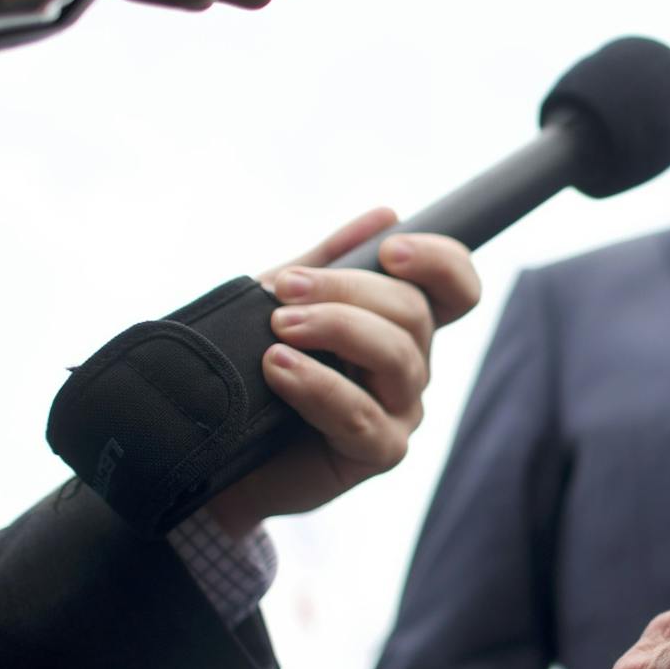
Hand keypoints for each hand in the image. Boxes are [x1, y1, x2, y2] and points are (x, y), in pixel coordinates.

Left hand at [202, 209, 479, 535]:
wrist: (213, 446)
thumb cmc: (252, 371)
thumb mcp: (283, 302)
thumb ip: (329, 262)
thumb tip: (386, 213)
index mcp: (399, 326)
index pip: (456, 288)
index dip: (440, 262)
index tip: (390, 248)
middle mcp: (410, 367)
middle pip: (414, 313)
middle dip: (349, 289)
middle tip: (285, 288)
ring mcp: (400, 412)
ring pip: (397, 358)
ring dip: (335, 329)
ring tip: (278, 327)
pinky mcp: (377, 454)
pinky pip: (362, 416)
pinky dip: (319, 386)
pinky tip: (278, 367)